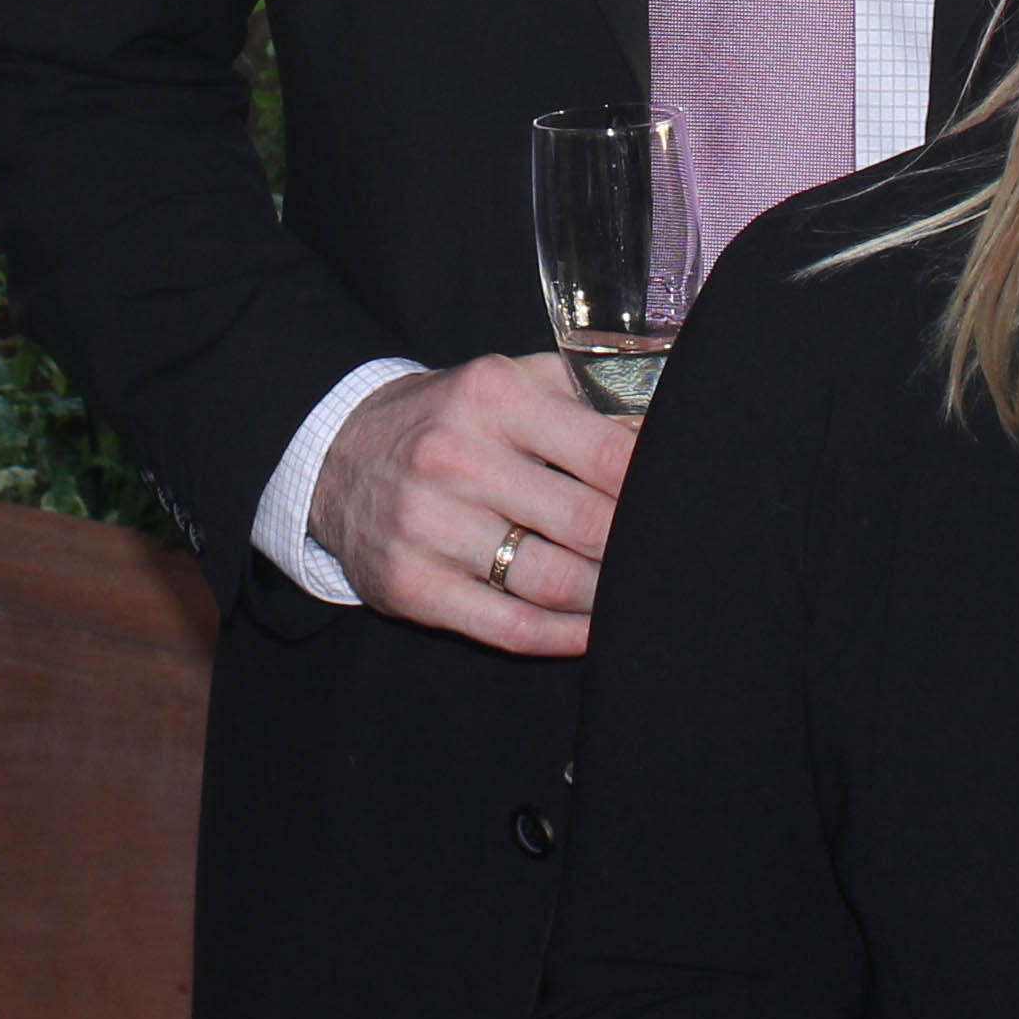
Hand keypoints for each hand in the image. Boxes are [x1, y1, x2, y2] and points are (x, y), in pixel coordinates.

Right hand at [308, 352, 636, 656]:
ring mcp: (430, 527)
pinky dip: (566, 636)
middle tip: (665, 553)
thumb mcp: (508, 381)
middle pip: (586, 524)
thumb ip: (587, 392)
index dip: (654, 485)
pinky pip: (512, 628)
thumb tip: (667, 421)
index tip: (680, 499)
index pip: (606, 453)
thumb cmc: (449, 420)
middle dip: (635, 545)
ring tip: (631, 590)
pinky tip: (591, 628)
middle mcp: (456, 459)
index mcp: (492, 398)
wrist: (339, 454)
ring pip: (554, 582)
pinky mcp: (414, 586)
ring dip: (606, 595)